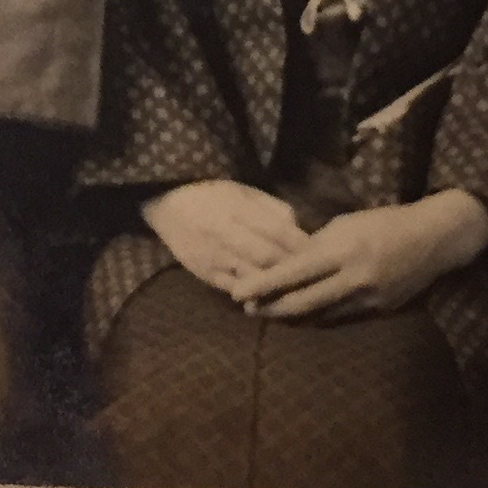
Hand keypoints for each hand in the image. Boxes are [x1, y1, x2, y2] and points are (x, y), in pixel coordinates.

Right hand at [141, 179, 309, 296]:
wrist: (167, 206)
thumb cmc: (211, 195)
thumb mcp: (243, 190)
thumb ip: (272, 208)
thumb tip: (298, 229)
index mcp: (237, 207)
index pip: (278, 230)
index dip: (302, 244)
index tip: (320, 251)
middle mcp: (226, 233)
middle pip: (269, 257)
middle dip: (295, 268)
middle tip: (316, 274)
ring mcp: (215, 256)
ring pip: (255, 277)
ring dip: (279, 286)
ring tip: (298, 288)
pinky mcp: (206, 274)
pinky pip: (237, 290)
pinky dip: (257, 296)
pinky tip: (271, 296)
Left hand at [231, 190, 487, 322]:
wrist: (433, 240)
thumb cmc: (384, 222)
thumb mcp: (346, 223)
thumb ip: (316, 245)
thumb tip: (286, 263)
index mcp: (343, 251)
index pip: (292, 273)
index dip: (262, 286)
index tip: (237, 293)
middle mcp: (353, 280)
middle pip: (301, 303)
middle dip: (270, 309)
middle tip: (246, 309)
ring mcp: (368, 300)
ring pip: (319, 317)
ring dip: (291, 318)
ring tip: (268, 314)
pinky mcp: (379, 313)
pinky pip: (339, 320)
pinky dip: (317, 319)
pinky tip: (301, 318)